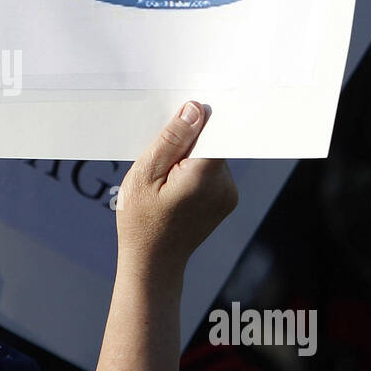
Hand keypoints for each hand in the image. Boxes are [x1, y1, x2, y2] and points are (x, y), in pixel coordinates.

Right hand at [114, 102, 237, 283]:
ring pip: (212, 156)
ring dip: (190, 158)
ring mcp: (229, 194)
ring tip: (165, 179)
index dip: (196, 120)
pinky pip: (213, 171)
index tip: (178, 119)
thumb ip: (172, 140)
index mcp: (204, 176)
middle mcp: (224, 185)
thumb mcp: (145, 173)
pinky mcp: (227, 200)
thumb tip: (195, 109)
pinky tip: (175, 188)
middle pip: (212, 142)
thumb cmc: (141, 219)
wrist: (153, 261)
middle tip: (160, 162)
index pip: (214, 130)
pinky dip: (196, 171)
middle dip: (188, 142)